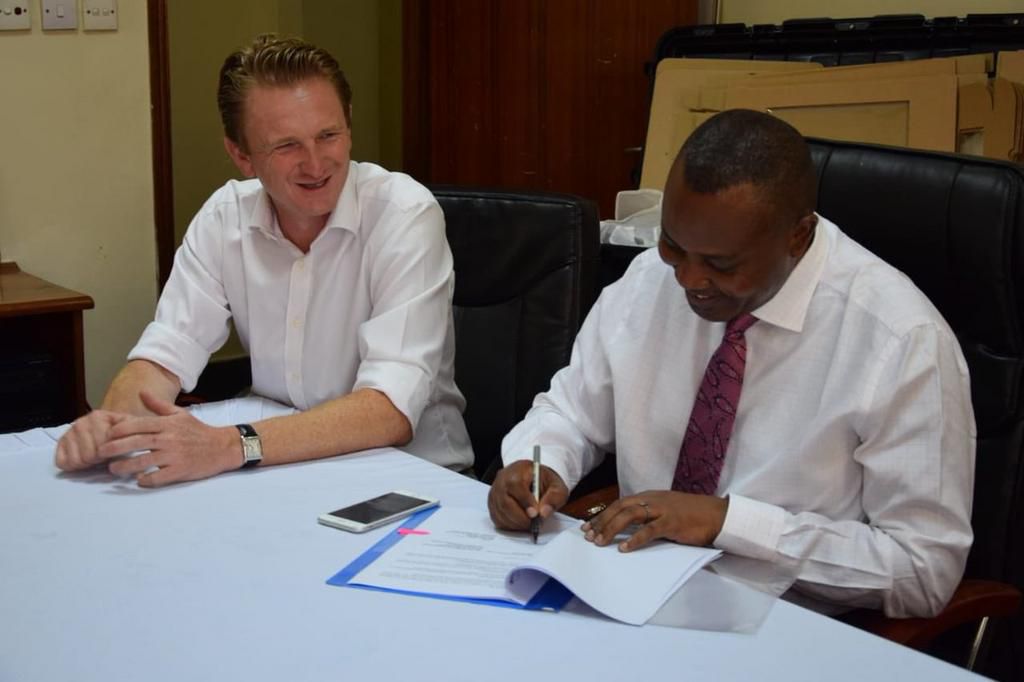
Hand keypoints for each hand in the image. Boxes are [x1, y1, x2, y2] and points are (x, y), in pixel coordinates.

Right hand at [55, 410, 131, 471]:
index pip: (102, 446)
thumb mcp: (132, 430)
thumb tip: (131, 445)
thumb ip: (134, 433)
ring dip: (87, 463)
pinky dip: (73, 466)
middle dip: (99, 460)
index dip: (111, 454)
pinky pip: (62, 463)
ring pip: (77, 460)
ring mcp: (68, 432)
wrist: (107, 432)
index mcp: (98, 416)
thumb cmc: (122, 434)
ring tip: (95, 457)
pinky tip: (82, 460)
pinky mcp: (60, 443)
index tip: (115, 451)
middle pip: (89, 456)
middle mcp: (80, 422)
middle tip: (104, 456)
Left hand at [99, 390, 240, 487]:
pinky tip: (138, 480)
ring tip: (113, 470)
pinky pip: (158, 477)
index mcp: (166, 424)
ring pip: (143, 462)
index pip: (137, 425)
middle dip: (114, 448)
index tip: (106, 435)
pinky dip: (145, 479)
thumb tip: (141, 393)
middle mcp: (168, 438)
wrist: (222, 447)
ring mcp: (174, 455)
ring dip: (125, 467)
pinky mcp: (180, 470)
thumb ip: (158, 405)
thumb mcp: (180, 414)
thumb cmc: (198, 431)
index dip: (118, 430)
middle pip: (135, 443)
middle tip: (100, 453)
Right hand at [488, 460, 568, 530]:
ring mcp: (495, 491)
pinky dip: (508, 525)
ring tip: (528, 524)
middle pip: (505, 501)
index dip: (525, 501)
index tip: (535, 514)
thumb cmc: (544, 482)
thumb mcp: (557, 486)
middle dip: (520, 517)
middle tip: (533, 524)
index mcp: (519, 469)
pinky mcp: (492, 503)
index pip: (516, 484)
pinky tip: (519, 523)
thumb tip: (544, 512)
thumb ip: (554, 498)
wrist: (534, 480)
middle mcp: (502, 478)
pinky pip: (496, 517)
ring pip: (500, 511)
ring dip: (515, 523)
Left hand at [581, 490, 728, 551]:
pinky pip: (649, 530)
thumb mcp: (665, 510)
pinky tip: (624, 548)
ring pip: (630, 515)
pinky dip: (634, 539)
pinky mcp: (672, 522)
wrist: (717, 514)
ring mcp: (662, 510)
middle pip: (620, 507)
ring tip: (600, 542)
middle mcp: (652, 500)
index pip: (620, 504)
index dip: (603, 515)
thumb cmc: (691, 514)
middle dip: (602, 521)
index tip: (588, 527)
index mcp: (649, 497)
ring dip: (612, 528)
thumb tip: (627, 529)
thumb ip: (648, 516)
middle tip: (588, 537)